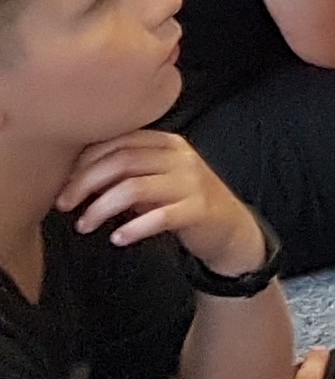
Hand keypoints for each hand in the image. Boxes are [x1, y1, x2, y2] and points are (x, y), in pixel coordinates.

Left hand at [57, 131, 268, 277]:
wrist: (228, 225)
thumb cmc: (181, 199)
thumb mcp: (156, 176)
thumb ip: (125, 169)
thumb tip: (74, 174)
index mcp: (167, 142)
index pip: (118, 140)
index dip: (84, 161)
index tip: (62, 182)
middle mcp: (180, 157)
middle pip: (122, 161)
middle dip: (85, 183)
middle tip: (64, 205)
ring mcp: (191, 182)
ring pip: (135, 188)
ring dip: (101, 208)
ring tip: (84, 225)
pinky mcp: (199, 209)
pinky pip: (160, 217)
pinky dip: (133, 228)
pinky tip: (118, 238)